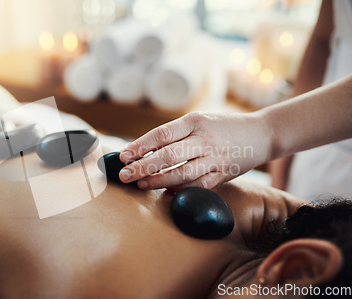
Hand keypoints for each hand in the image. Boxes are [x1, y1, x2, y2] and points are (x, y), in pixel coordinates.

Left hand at [119, 111, 270, 190]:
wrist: (262, 133)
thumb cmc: (222, 127)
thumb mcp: (199, 121)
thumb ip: (175, 135)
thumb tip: (143, 151)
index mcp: (195, 121)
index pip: (162, 134)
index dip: (140, 145)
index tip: (123, 156)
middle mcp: (204, 139)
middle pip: (168, 155)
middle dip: (143, 166)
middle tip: (125, 175)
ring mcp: (215, 158)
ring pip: (181, 173)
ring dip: (158, 181)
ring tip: (140, 184)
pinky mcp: (223, 174)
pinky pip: (198, 186)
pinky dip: (180, 190)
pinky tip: (165, 192)